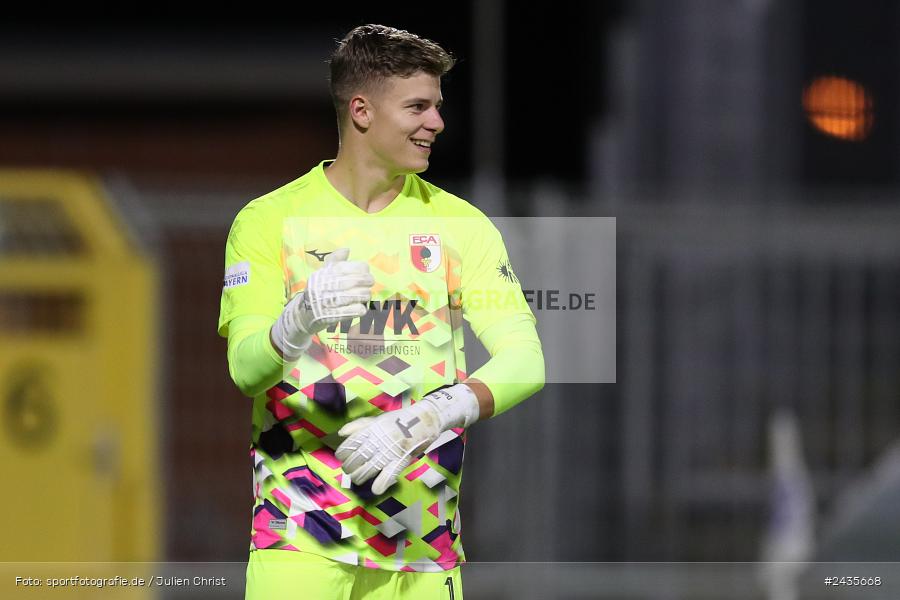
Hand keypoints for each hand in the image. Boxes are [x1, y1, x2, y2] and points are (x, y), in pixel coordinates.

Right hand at [271, 247, 373, 358]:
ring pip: (360, 295)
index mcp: (324, 274)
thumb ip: (335, 261)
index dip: (362, 268)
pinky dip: (361, 308)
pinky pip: (356, 310)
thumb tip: (346, 249)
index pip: (348, 267)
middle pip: (357, 280)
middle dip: (368, 281)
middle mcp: (325, 286)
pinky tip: (360, 306)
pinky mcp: (334, 316)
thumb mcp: (323, 274)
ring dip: (366, 295)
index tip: (365, 270)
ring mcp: (329, 302)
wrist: (305, 314)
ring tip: (365, 295)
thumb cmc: (319, 290)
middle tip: (370, 283)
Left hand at [335, 384, 479, 494]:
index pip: (350, 444)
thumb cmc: (400, 420)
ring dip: (359, 477)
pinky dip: (380, 485)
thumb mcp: (379, 419)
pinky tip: (376, 489)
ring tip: (358, 478)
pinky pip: (388, 476)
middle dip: (349, 468)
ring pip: (368, 470)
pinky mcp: (402, 460)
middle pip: (356, 460)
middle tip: (350, 470)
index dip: (342, 454)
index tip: (342, 457)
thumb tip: (341, 433)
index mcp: (372, 429)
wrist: (425, 419)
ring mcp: (390, 451)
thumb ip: (359, 425)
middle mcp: (379, 440)